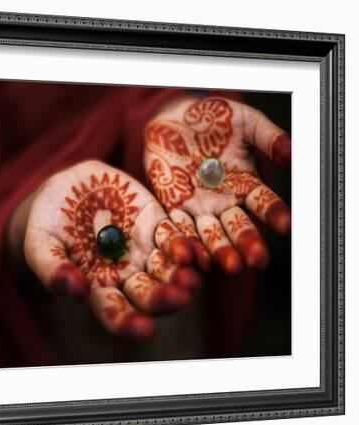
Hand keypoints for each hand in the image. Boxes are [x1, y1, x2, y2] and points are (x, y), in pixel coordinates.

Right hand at [16, 160, 200, 339]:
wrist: (66, 188)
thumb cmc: (48, 224)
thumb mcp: (40, 245)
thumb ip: (53, 270)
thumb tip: (77, 293)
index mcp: (98, 286)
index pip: (115, 311)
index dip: (129, 322)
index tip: (144, 330)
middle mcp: (126, 272)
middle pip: (149, 293)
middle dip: (163, 298)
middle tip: (177, 299)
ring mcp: (143, 248)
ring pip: (167, 268)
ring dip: (180, 275)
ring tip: (189, 279)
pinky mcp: (154, 221)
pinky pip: (173, 235)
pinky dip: (183, 244)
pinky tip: (190, 251)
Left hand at [144, 96, 290, 272]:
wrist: (173, 118)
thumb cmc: (212, 119)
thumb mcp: (244, 122)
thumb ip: (267, 137)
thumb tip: (291, 152)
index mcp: (246, 184)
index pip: (265, 203)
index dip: (275, 213)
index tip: (286, 225)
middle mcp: (225, 201)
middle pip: (239, 227)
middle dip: (248, 244)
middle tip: (256, 260)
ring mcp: (199, 207)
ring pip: (211, 234)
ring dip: (220, 250)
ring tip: (230, 264)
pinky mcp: (173, 206)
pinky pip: (180, 226)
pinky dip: (186, 241)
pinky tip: (194, 256)